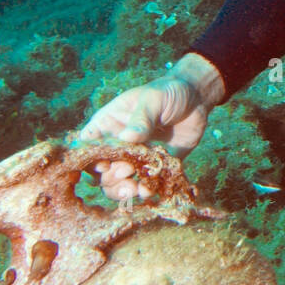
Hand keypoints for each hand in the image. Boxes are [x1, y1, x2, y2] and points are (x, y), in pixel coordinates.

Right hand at [78, 53, 224, 199]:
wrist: (197, 100)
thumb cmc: (169, 92)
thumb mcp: (154, 99)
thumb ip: (141, 118)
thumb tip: (127, 138)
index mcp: (108, 125)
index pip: (87, 147)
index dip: (89, 159)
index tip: (104, 164)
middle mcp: (117, 145)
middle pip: (100, 172)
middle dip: (110, 178)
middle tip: (127, 171)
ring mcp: (134, 159)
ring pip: (118, 184)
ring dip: (123, 191)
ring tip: (137, 189)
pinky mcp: (154, 168)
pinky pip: (144, 186)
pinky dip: (144, 192)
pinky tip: (151, 191)